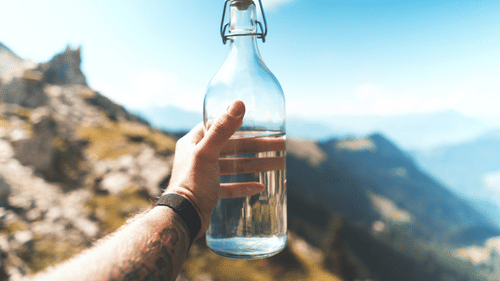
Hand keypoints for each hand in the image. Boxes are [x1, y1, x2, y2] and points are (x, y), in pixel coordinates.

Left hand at [164, 100, 284, 239]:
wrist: (183, 218)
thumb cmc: (192, 183)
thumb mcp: (207, 153)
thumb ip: (223, 129)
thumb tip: (239, 103)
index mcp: (193, 142)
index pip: (219, 127)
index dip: (240, 124)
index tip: (260, 124)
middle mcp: (197, 157)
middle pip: (233, 148)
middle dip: (257, 147)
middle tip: (280, 147)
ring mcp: (204, 176)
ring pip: (235, 166)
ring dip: (256, 165)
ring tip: (279, 165)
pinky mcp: (209, 193)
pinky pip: (230, 187)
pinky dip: (244, 186)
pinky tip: (260, 187)